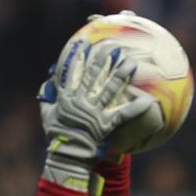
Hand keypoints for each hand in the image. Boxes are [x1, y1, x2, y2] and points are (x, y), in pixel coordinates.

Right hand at [38, 38, 154, 189]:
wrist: (67, 154)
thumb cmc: (56, 134)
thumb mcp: (47, 113)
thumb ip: (48, 95)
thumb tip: (50, 78)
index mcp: (67, 96)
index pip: (73, 71)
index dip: (79, 56)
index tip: (85, 41)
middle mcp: (82, 101)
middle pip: (94, 76)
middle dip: (104, 59)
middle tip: (113, 45)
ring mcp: (95, 112)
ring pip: (111, 89)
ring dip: (122, 75)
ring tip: (131, 63)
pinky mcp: (107, 124)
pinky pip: (124, 115)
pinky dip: (135, 108)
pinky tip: (148, 101)